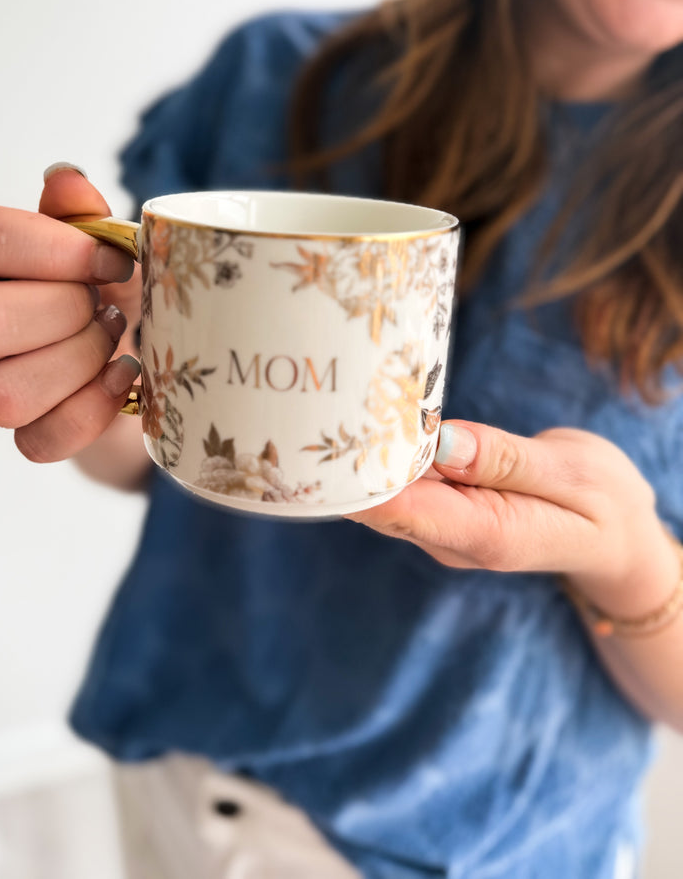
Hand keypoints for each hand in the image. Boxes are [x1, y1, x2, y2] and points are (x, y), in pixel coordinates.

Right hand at [0, 166, 141, 462]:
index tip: (112, 260)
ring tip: (115, 344)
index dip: (46, 248)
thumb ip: (86, 214)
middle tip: (108, 309)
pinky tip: (122, 383)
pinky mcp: (30, 432)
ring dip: (75, 366)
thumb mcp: (116, 245)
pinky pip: (37, 441)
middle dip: (61, 314)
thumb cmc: (123, 293)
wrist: (157, 359)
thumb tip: (66, 179)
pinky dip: (91, 412)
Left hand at [348, 421, 676, 615]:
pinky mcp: (443, 511)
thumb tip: (444, 441)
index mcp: (486, 535)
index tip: (328, 440)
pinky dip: (391, 453)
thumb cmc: (602, 502)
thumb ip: (506, 459)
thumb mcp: (572, 475)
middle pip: (383, 501)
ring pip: (388, 491)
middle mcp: (452, 540)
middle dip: (352, 459)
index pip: (403, 511)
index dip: (359, 478)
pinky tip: (376, 417)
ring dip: (367, 452)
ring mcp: (443, 529)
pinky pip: (406, 483)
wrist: (616, 537)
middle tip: (323, 400)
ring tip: (341, 399)